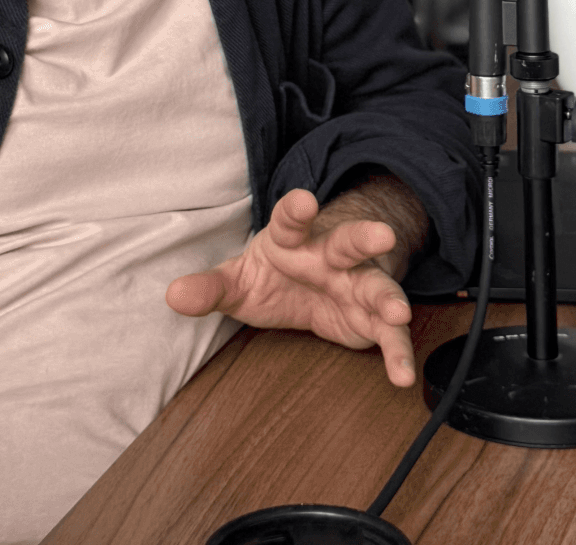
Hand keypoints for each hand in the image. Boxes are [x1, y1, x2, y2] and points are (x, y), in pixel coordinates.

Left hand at [166, 179, 426, 387]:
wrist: (315, 281)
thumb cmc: (274, 274)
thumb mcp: (238, 280)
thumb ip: (210, 288)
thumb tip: (173, 295)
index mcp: (293, 239)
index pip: (291, 220)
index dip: (296, 210)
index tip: (303, 201)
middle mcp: (330, 256)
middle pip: (349, 241)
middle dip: (364, 237)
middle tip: (381, 235)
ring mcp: (356, 284)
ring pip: (377, 286)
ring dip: (389, 297)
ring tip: (399, 312)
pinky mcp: (370, 317)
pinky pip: (387, 335)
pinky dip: (396, 352)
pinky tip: (402, 374)